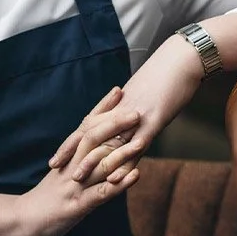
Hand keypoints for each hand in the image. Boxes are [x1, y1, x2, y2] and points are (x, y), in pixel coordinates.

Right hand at [14, 89, 141, 235]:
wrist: (24, 220)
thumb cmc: (46, 198)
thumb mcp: (62, 174)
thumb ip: (78, 159)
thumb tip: (98, 146)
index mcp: (68, 156)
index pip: (86, 125)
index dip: (102, 108)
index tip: (117, 91)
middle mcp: (71, 165)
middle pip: (93, 137)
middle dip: (115, 123)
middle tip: (135, 111)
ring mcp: (75, 184)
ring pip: (100, 162)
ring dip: (123, 151)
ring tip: (143, 140)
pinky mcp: (78, 204)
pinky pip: (102, 191)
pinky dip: (120, 183)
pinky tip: (137, 175)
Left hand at [50, 34, 206, 185]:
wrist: (181, 58)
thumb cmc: (167, 74)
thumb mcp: (146, 93)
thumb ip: (132, 108)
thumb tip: (127, 120)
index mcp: (119, 104)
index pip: (89, 124)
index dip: (73, 140)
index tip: (58, 154)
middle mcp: (122, 110)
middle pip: (90, 132)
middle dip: (72, 151)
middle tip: (55, 167)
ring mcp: (136, 116)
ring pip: (109, 141)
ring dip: (92, 161)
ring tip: (78, 178)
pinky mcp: (152, 121)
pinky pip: (135, 145)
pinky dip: (123, 163)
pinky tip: (114, 177)